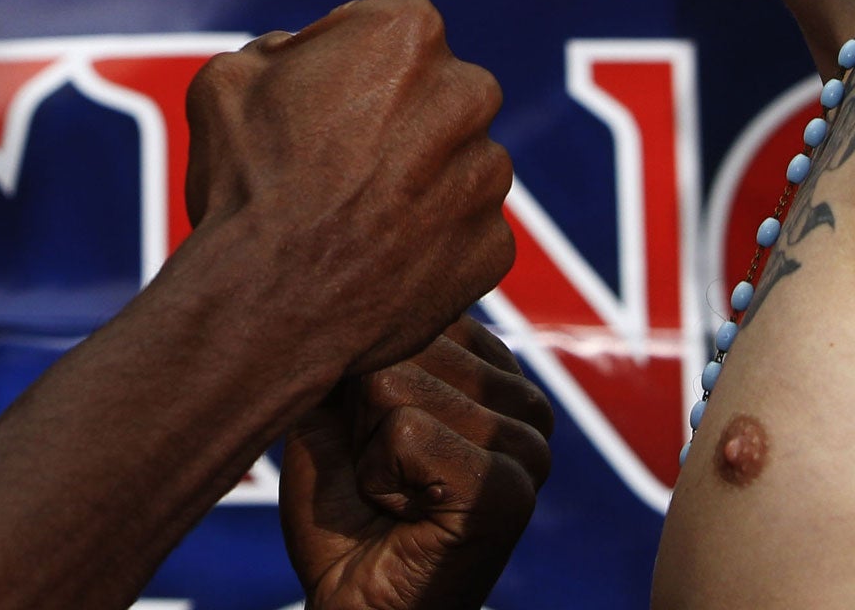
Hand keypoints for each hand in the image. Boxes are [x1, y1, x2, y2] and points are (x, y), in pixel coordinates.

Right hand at [184, 0, 515, 373]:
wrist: (266, 305)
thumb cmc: (245, 183)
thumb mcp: (227, 79)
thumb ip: (274, 50)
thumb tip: (290, 56)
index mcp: (408, 31)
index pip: (389, 27)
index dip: (345, 61)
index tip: (313, 100)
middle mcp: (468, 92)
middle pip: (437, 91)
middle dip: (396, 116)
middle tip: (337, 160)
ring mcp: (487, 174)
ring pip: (457, 162)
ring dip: (419, 180)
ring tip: (352, 216)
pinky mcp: (495, 245)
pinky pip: (466, 232)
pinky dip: (433, 242)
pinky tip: (379, 258)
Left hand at [281, 317, 553, 609]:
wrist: (355, 608)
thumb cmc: (347, 516)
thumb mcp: (338, 410)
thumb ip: (349, 343)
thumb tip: (327, 278)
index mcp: (499, 374)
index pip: (411, 312)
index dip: (361, 379)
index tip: (379, 443)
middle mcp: (527, 404)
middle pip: (400, 343)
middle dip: (361, 416)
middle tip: (383, 478)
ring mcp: (527, 447)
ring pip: (395, 382)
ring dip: (367, 450)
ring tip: (392, 496)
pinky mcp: (508, 487)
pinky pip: (405, 430)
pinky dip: (378, 477)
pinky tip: (401, 514)